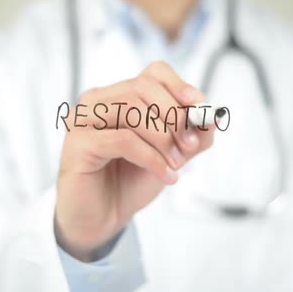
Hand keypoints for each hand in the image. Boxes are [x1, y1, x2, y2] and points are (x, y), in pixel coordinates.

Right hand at [55, 61, 214, 260]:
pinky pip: (122, 140)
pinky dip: (151, 157)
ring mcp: (83, 119)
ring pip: (132, 110)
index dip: (179, 86)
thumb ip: (193, 135)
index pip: (153, 73)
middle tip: (190, 145)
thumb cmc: (130, 181)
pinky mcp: (78, 143)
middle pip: (143, 88)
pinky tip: (165, 175)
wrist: (102, 218)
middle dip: (174, 116)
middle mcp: (98, 101)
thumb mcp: (171, 155)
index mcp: (119, 96)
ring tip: (177, 164)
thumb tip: (214, 116)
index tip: (200, 108)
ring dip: (163, 138)